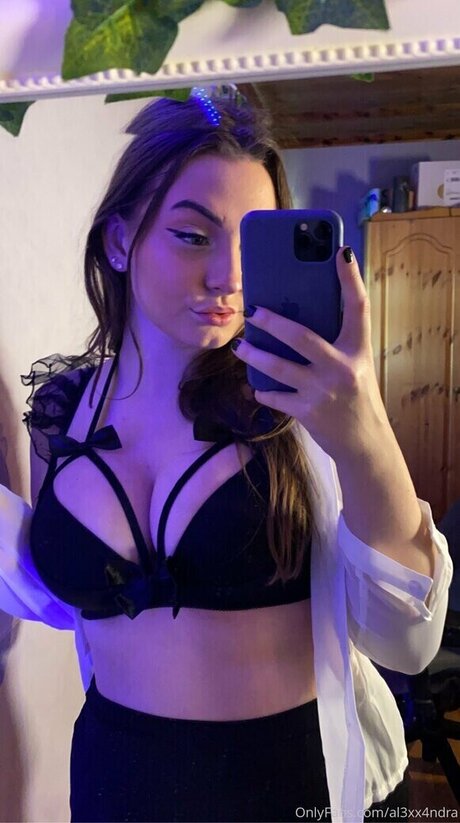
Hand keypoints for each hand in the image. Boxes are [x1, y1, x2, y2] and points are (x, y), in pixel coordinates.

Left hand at [231, 247, 390, 461]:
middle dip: (272, 322)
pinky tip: (257, 385)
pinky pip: (275, 395)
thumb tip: (299, 313)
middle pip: (301, 336)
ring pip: (278, 367)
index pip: (358, 307)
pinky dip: (263, 390)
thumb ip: (335, 343)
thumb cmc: (355, 395)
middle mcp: (342, 368)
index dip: (351, 279)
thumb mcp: (355, 364)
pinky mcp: (308, 412)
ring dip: (254, 356)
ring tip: (240, 347)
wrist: (363, 442)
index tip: (341, 252)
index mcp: (358, 350)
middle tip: (252, 312)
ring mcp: (323, 391)